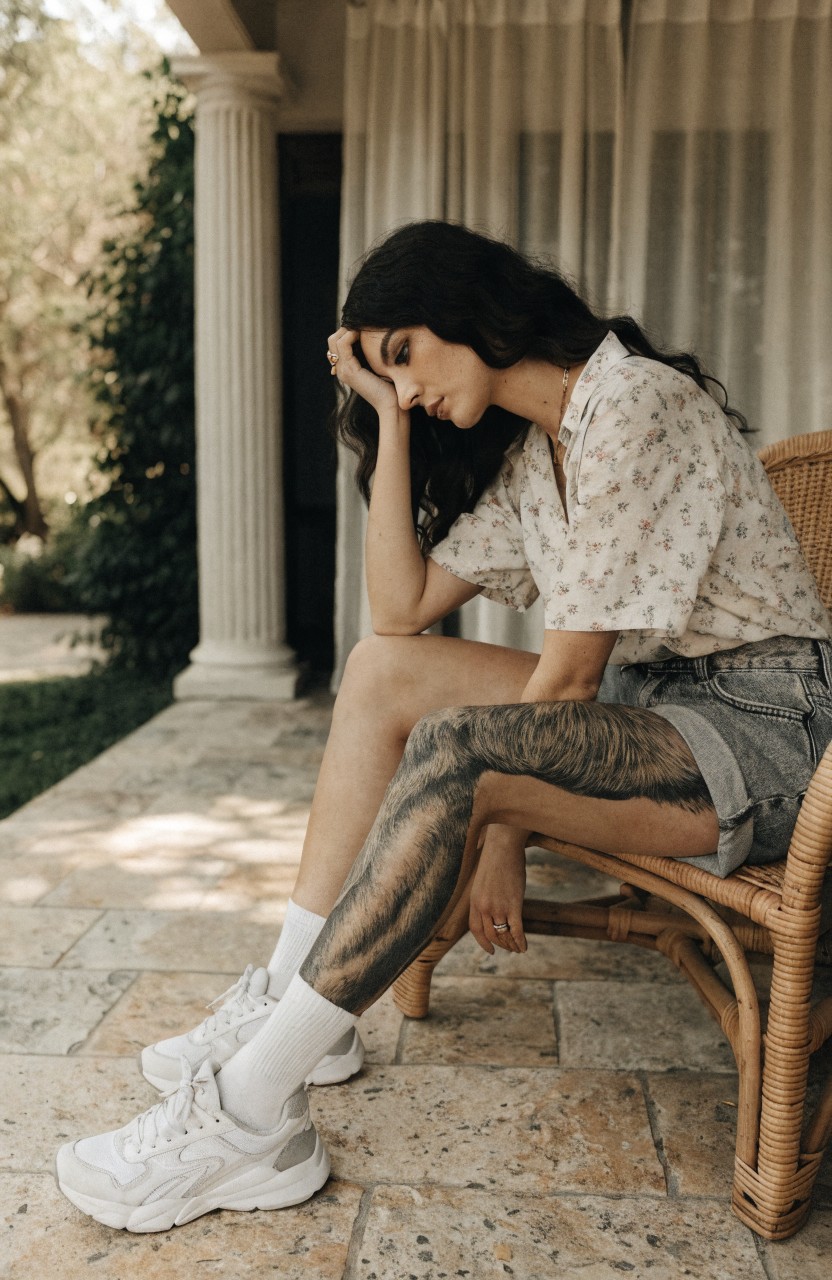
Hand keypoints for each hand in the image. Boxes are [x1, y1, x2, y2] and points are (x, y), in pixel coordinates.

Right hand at [327, 326, 400, 416]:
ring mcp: (343, 370)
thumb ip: (372, 354)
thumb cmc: (391, 387)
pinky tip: (362, 333)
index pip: (337, 343)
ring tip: (362, 327)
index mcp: (347, 369)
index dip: (348, 331)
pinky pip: (343, 344)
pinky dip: (351, 334)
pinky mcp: (349, 370)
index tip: (363, 327)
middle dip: (345, 328)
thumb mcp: (379, 366)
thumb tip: (374, 338)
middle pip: (332, 340)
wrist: (391, 404)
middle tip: (362, 325)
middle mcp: (341, 370)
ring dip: (348, 329)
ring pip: (335, 340)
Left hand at [469, 826, 527, 954]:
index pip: (476, 929)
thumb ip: (486, 896)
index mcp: (475, 901)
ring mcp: (498, 907)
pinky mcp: (513, 904)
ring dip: (511, 945)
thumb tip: (492, 908)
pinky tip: (525, 947)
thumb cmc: (496, 859)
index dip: (483, 943)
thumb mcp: (484, 880)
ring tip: (517, 949)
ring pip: (503, 934)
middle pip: (490, 935)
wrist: (503, 845)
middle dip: (500, 944)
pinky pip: (516, 930)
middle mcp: (484, 907)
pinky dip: (520, 941)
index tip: (491, 950)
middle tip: (509, 948)